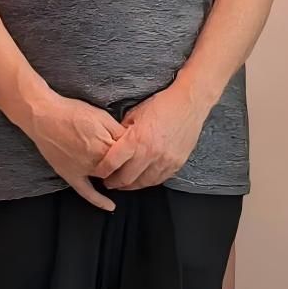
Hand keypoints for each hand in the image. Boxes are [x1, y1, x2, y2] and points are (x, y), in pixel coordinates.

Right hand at [22, 92, 125, 210]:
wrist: (43, 116)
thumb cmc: (73, 112)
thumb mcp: (102, 116)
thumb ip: (118, 131)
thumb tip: (132, 141)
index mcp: (106, 144)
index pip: (129, 155)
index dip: (134, 152)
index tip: (138, 150)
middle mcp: (95, 160)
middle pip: (119, 168)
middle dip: (126, 165)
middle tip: (131, 160)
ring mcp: (82, 169)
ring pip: (106, 178)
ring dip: (116, 178)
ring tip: (125, 175)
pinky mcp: (69, 174)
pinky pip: (85, 192)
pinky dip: (98, 200)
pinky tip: (110, 207)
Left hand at [94, 85, 208, 192]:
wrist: (189, 103)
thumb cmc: (161, 105)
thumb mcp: (134, 114)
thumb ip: (122, 132)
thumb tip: (112, 145)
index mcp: (136, 139)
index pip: (111, 164)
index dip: (102, 171)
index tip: (99, 173)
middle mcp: (150, 153)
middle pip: (126, 179)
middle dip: (114, 183)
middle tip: (109, 182)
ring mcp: (165, 160)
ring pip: (143, 183)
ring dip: (131, 185)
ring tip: (125, 183)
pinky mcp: (176, 163)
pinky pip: (159, 179)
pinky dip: (148, 181)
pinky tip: (143, 178)